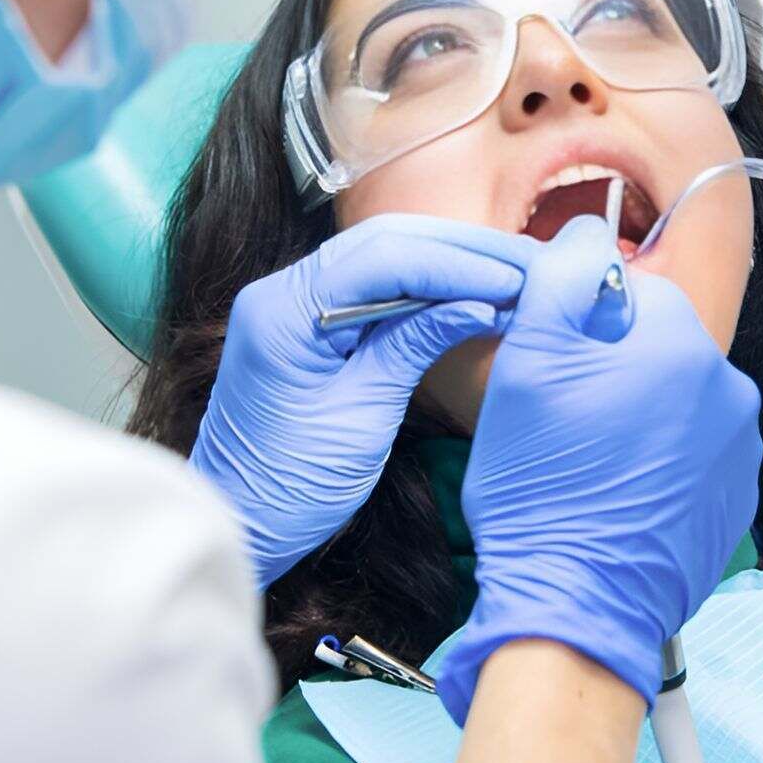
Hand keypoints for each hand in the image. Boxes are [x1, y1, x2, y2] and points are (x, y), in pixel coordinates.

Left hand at [188, 214, 536, 588]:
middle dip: (459, 251)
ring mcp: (291, 301)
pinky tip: (467, 292)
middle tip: (525, 264)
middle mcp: (281, 290)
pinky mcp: (307, 319)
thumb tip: (481, 302)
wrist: (238, 522)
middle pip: (384, 241)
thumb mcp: (364, 417)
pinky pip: (373, 282)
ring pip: (382, 254)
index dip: (456, 265)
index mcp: (284, 312)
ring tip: (509, 274)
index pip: (384, 258)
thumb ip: (415, 345)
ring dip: (447, 261)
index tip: (514, 280)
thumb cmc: (291, 487)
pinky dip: (423, 284)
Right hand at [435, 215, 762, 723]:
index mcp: (685, 345)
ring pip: (673, 401)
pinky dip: (655, 465)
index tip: (553, 366)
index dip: (581, 325)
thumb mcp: (529, 361)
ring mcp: (738, 453)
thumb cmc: (544, 488)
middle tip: (562, 420)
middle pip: (657, 347)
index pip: (632, 293)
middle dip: (611, 370)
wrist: (574, 605)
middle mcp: (729, 392)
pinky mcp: (732, 502)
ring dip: (634, 417)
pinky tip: (613, 493)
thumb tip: (589, 234)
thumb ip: (563, 277)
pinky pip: (690, 455)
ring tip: (585, 463)